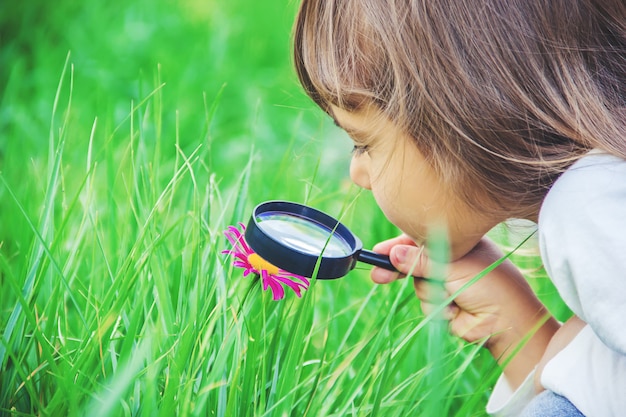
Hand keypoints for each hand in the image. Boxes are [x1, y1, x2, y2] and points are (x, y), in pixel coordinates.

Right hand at [371, 234, 559, 388]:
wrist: (508, 322)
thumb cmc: (489, 284)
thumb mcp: (454, 265)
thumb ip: (422, 260)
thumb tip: (393, 254)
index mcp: (458, 243)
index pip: (421, 240)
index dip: (398, 245)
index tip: (378, 252)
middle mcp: (450, 262)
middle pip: (413, 263)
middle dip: (398, 270)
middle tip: (379, 276)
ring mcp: (446, 284)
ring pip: (419, 285)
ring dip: (432, 292)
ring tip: (454, 295)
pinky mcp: (443, 306)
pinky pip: (426, 303)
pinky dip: (438, 307)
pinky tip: (456, 309)